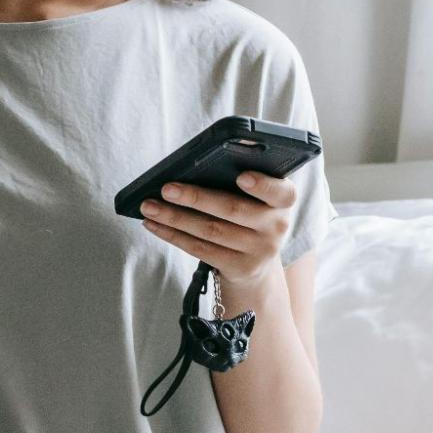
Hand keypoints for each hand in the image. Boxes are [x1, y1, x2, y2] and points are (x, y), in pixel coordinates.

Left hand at [137, 171, 297, 292]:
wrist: (257, 260)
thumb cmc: (249, 211)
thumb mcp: (257, 196)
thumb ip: (241, 177)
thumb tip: (196, 164)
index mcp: (284, 200)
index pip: (281, 192)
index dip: (262, 185)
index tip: (241, 176)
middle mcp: (276, 227)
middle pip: (232, 210)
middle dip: (196, 198)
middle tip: (167, 188)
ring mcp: (259, 251)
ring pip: (210, 231)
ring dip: (175, 217)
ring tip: (149, 206)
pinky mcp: (239, 267)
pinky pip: (200, 249)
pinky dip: (173, 235)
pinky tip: (154, 224)